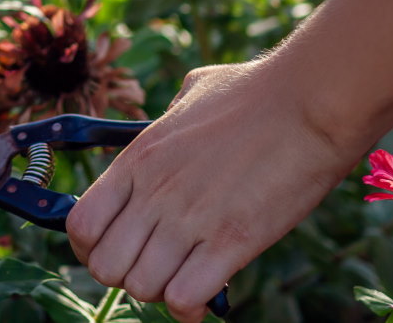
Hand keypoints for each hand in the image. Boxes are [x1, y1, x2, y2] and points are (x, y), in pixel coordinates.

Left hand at [66, 62, 363, 321]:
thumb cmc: (256, 91)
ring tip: (184, 278)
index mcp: (138, 159)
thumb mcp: (191, 94)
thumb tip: (172, 118)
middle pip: (105, 267)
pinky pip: (186, 297)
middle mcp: (154, 192)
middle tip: (155, 267)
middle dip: (125, 277)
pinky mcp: (232, 241)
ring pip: (142, 288)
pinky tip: (207, 293)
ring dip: (161, 292)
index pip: (82, 225)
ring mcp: (190, 218)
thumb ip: (169, 114)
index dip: (92, 249)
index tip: (119, 249)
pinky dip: (191, 307)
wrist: (309, 101)